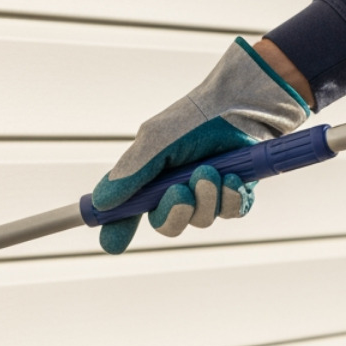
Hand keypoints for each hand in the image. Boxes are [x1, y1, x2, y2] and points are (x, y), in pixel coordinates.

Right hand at [92, 37, 310, 253]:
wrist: (244, 102)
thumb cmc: (197, 117)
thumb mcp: (156, 142)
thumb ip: (130, 173)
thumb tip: (101, 202)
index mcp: (152, 175)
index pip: (130, 209)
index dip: (119, 227)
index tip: (111, 243)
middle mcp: (177, 186)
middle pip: (168, 224)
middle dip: (174, 213)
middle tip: (181, 193)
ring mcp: (208, 191)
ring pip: (202, 220)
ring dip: (206, 199)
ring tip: (211, 171)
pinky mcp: (236, 191)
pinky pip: (231, 212)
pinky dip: (231, 198)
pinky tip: (233, 178)